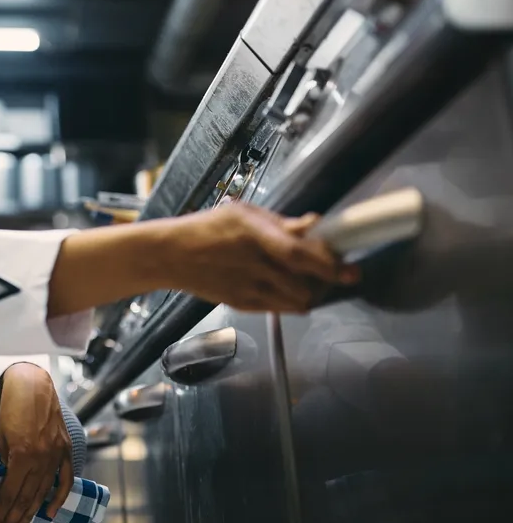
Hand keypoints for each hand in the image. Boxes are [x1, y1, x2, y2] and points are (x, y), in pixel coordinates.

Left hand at [0, 363, 72, 522]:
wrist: (33, 382)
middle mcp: (41, 456)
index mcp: (22, 453)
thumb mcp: (2, 436)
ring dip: (31, 513)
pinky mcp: (65, 447)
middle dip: (12, 520)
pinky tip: (50, 512)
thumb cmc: (11, 406)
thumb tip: (10, 483)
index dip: (1, 515)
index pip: (9, 493)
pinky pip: (65, 477)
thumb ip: (8, 461)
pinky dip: (59, 496)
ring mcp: (56, 453)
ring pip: (44, 491)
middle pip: (26, 497)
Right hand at [169, 203, 359, 312]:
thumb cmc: (208, 228)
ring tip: (311, 281)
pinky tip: (288, 289)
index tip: (349, 268)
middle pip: (305, 283)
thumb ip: (279, 222)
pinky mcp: (241, 303)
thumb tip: (314, 224)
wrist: (172, 255)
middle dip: (327, 281)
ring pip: (297, 301)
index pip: (300, 254)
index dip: (329, 264)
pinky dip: (291, 302)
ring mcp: (246, 287)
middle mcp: (252, 263)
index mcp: (254, 234)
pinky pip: (280, 309)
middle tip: (338, 274)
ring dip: (310, 293)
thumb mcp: (242, 214)